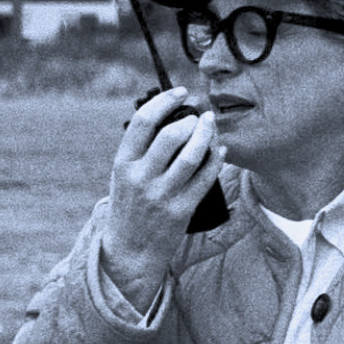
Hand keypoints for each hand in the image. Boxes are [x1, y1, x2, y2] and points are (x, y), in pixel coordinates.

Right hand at [100, 88, 223, 311]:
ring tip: (211, 126)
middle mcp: (141, 178)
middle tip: (200, 114)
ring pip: (192, 156)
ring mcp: (162, 195)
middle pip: (171, 135)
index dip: (164, 101)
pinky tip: (221, 150)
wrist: (129, 251)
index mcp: (123, 164)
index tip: (180, 93)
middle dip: (191, 119)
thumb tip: (171, 115)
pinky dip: (216, 160)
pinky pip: (205, 179)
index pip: (143, 122)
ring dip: (207, 136)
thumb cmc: (129, 206)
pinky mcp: (181, 210)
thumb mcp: (123, 176)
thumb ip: (140, 149)